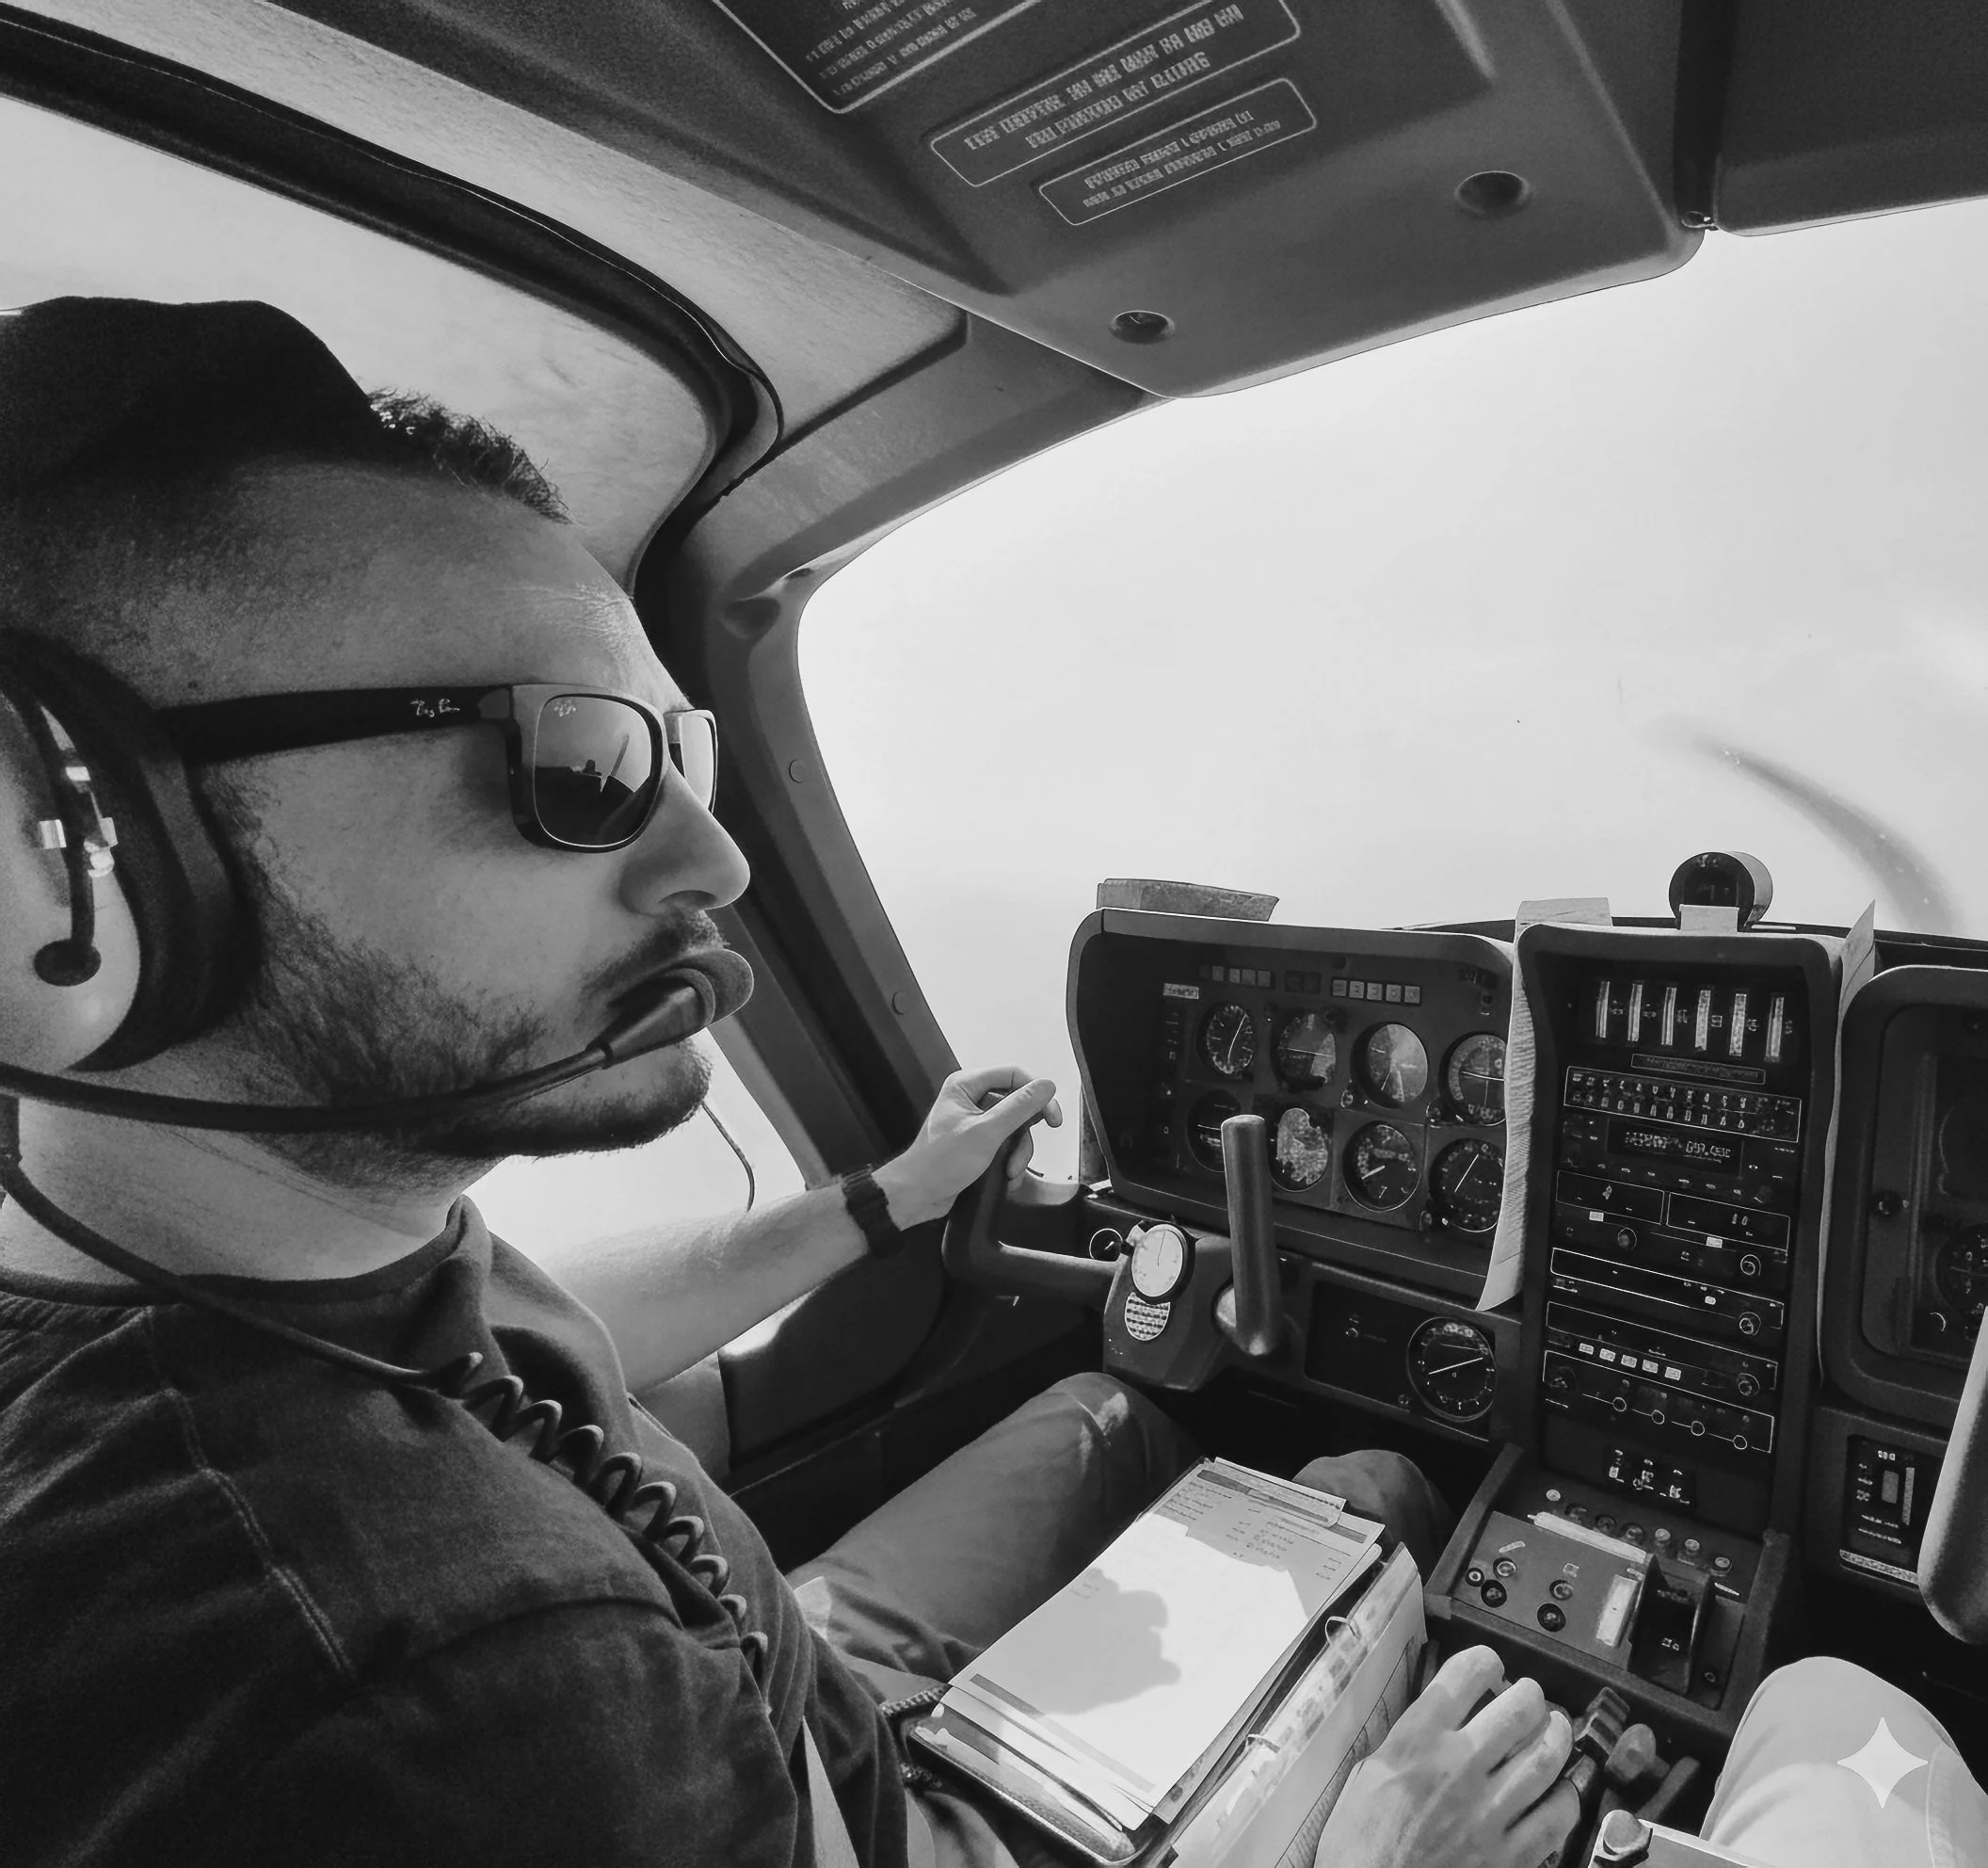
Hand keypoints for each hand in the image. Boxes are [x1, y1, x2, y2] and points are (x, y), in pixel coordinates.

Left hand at [871, 1066, 1062, 1228]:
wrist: (917, 1195)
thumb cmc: (940, 1162)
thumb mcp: (986, 1133)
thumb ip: (1019, 1108)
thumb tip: (1046, 1086)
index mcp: (966, 1085)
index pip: (1014, 1075)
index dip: (1037, 1094)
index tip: (1052, 1117)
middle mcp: (970, 1098)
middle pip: (1017, 1103)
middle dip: (1024, 1133)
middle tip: (1026, 1153)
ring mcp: (975, 1121)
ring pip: (1014, 1128)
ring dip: (1017, 1153)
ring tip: (1009, 1172)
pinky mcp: (978, 1141)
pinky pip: (1005, 1143)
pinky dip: (1010, 1160)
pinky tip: (1005, 1177)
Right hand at [1312, 1647, 1577, 1867]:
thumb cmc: (1359, 1845)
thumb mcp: (1366, 1777)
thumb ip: (1405, 1744)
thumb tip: (1433, 1723)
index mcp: (1416, 1742)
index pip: (1464, 1676)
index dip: (1484, 1660)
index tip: (1489, 1665)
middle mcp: (1459, 1767)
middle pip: (1519, 1708)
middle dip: (1531, 1695)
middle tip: (1530, 1697)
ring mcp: (1490, 1812)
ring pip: (1546, 1756)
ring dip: (1557, 1734)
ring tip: (1556, 1728)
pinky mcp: (1511, 1854)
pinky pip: (1557, 1816)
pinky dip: (1566, 1796)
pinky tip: (1561, 1789)